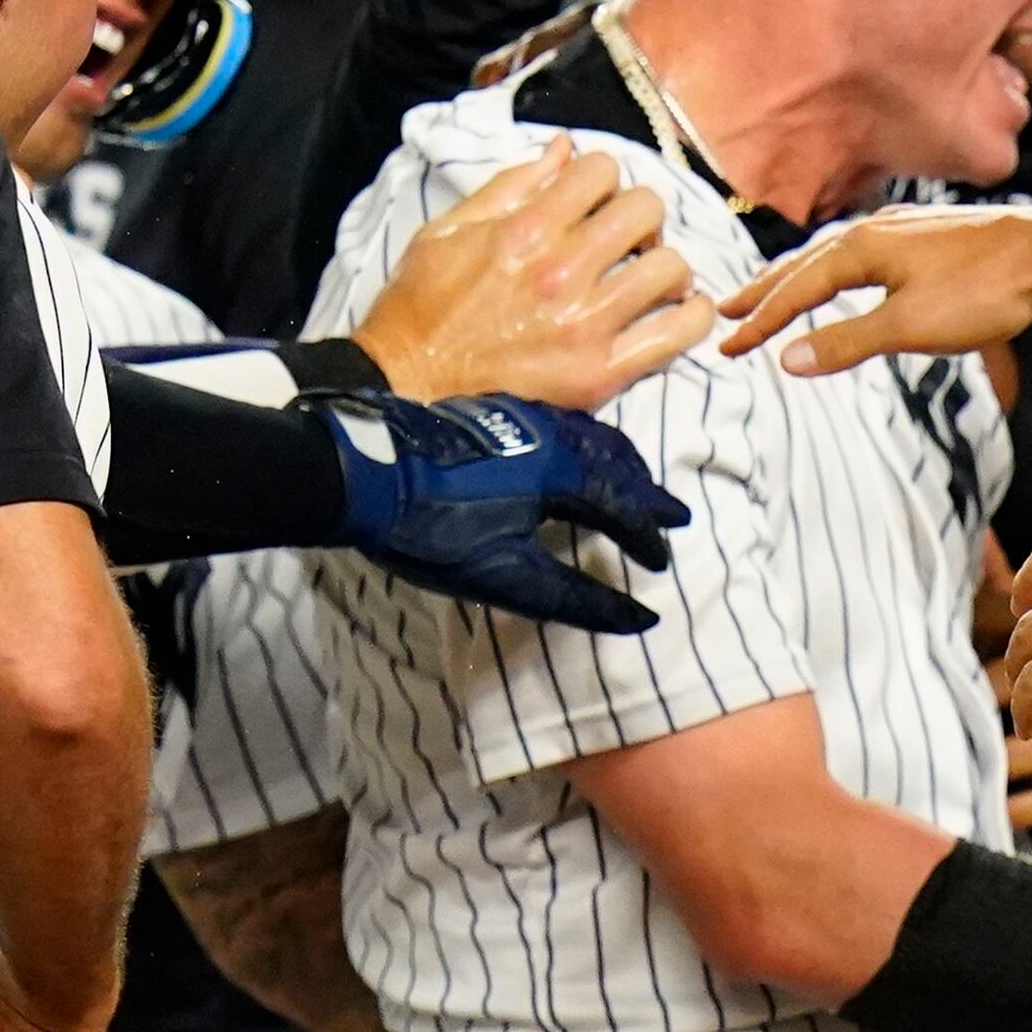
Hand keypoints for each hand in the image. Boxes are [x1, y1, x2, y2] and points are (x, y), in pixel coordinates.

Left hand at [330, 392, 690, 633]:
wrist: (360, 472)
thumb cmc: (433, 531)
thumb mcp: (507, 577)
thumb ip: (575, 598)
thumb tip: (640, 618)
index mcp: (561, 472)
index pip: (623, 506)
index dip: (646, 537)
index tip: (662, 562)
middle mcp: (550, 433)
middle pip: (615, 460)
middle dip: (645, 490)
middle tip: (671, 513)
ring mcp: (516, 416)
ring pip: (586, 434)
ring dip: (616, 461)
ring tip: (631, 480)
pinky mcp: (488, 412)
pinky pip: (556, 423)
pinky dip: (581, 442)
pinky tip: (568, 451)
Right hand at [354, 140, 706, 409]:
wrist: (408, 388)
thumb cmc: (422, 308)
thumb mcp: (448, 231)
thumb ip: (510, 186)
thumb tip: (564, 148)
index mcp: (524, 230)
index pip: (602, 169)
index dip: (603, 179)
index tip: (594, 202)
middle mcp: (560, 271)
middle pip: (646, 209)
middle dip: (640, 217)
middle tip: (627, 240)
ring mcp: (585, 324)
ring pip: (671, 266)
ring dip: (664, 266)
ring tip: (647, 280)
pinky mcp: (601, 372)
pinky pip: (678, 333)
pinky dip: (690, 317)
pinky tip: (677, 313)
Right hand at [720, 199, 1031, 372]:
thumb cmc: (985, 290)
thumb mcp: (911, 327)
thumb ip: (848, 342)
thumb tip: (789, 358)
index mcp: (861, 251)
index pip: (795, 290)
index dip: (760, 320)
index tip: (727, 344)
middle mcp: (873, 231)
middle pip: (803, 264)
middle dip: (764, 292)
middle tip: (725, 312)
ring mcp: (900, 230)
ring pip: (832, 256)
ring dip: (797, 278)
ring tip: (772, 295)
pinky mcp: (925, 237)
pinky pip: (859, 253)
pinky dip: (833, 270)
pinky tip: (845, 277)